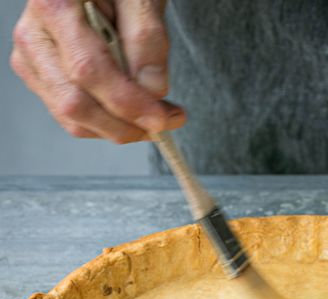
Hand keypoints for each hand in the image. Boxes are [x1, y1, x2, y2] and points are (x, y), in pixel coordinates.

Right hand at [9, 0, 184, 143]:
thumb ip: (146, 38)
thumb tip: (153, 90)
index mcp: (54, 6)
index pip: (89, 70)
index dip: (129, 102)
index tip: (163, 118)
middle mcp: (35, 36)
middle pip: (75, 103)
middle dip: (125, 125)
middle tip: (166, 121)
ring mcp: (33, 60)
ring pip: (73, 118)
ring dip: (119, 129)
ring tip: (154, 116)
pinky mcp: (41, 77)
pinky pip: (73, 117)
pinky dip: (107, 124)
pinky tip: (133, 113)